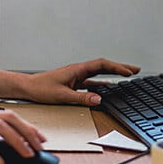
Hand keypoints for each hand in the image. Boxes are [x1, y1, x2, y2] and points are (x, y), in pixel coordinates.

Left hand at [23, 58, 139, 105]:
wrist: (27, 87)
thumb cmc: (40, 88)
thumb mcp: (62, 95)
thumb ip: (81, 97)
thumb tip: (99, 99)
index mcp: (77, 70)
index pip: (101, 65)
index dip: (117, 67)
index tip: (129, 72)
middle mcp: (78, 71)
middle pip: (103, 67)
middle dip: (120, 67)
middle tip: (135, 70)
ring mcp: (76, 77)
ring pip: (98, 74)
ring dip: (112, 74)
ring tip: (127, 76)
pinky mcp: (73, 83)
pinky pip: (91, 82)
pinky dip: (102, 84)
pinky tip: (109, 88)